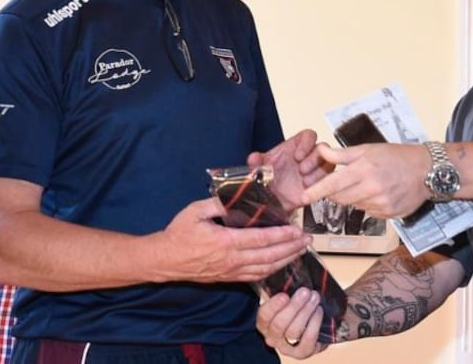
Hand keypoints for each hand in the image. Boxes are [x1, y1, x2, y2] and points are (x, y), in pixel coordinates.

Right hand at [151, 197, 309, 282]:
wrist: (165, 260)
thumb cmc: (178, 234)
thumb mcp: (195, 211)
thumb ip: (218, 202)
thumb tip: (238, 194)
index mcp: (225, 242)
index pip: (261, 240)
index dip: (282, 235)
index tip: (296, 229)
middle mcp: (232, 260)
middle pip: (269, 256)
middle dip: (291, 248)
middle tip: (307, 240)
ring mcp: (231, 271)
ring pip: (265, 269)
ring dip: (286, 260)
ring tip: (300, 251)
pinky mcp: (229, 278)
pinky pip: (255, 277)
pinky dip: (272, 271)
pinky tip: (281, 264)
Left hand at [249, 129, 331, 210]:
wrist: (272, 201)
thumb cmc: (268, 180)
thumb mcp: (259, 168)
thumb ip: (256, 162)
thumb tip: (253, 158)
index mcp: (295, 147)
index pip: (309, 135)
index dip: (306, 143)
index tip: (298, 156)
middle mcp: (307, 156)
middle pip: (323, 148)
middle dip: (314, 160)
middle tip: (301, 170)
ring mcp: (314, 170)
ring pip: (329, 163)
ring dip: (318, 173)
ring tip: (305, 182)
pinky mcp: (319, 184)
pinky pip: (329, 180)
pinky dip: (321, 185)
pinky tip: (309, 189)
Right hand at [257, 288, 327, 358]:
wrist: (310, 327)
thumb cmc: (296, 309)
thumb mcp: (287, 299)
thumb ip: (286, 290)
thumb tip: (293, 272)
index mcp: (264, 322)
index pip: (264, 315)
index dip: (274, 306)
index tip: (285, 295)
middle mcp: (272, 337)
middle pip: (279, 324)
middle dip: (294, 306)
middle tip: (305, 292)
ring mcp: (286, 347)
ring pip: (294, 331)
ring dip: (306, 312)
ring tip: (315, 298)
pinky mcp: (302, 352)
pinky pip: (308, 340)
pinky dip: (314, 324)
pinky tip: (319, 311)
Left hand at [304, 143, 429, 218]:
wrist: (427, 170)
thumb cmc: (398, 156)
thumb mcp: (368, 149)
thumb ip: (341, 154)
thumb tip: (321, 151)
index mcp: (364, 169)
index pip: (333, 184)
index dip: (316, 192)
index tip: (303, 197)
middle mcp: (372, 188)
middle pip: (340, 198)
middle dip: (335, 193)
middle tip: (343, 182)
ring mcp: (381, 204)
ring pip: (354, 205)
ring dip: (354, 197)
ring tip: (369, 184)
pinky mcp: (389, 214)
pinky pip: (369, 212)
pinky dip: (368, 204)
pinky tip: (380, 193)